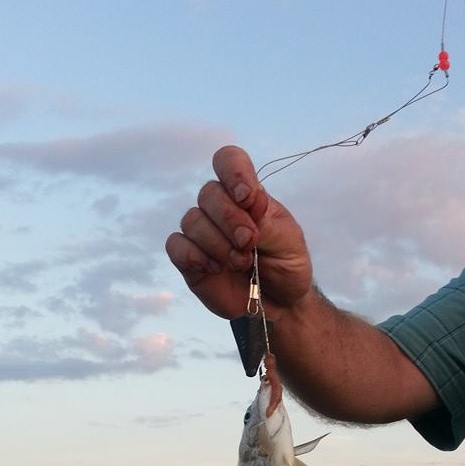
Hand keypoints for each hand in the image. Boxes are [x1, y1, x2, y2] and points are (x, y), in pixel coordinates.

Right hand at [165, 146, 312, 319]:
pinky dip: (194, 255)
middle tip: (250, 242)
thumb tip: (248, 199)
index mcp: (247, 195)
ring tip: (241, 262)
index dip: (233, 172)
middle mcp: (220, 209)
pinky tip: (214, 268)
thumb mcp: (289, 243)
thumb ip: (267, 221)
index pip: (229, 161)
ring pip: (192, 220)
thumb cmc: (286, 266)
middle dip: (230, 219)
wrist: (280, 304)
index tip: (247, 198)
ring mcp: (202, 233)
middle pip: (208, 193)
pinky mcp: (189, 259)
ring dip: (217, 243)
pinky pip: (176, 245)